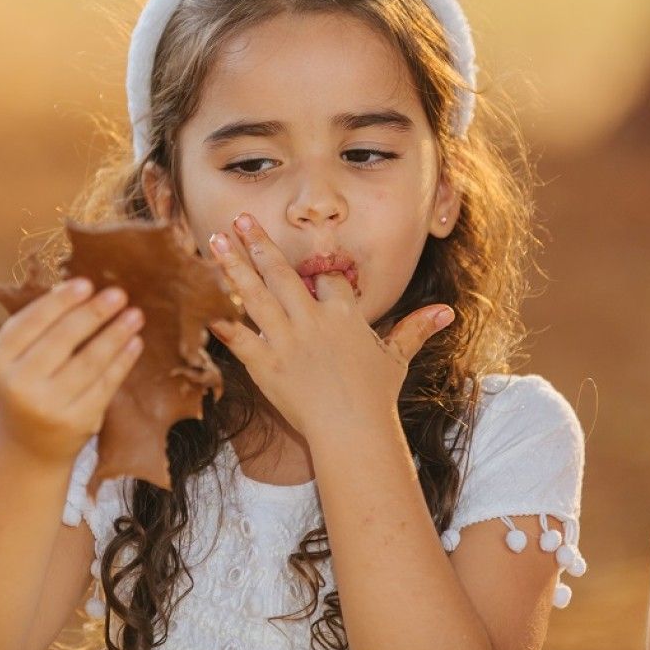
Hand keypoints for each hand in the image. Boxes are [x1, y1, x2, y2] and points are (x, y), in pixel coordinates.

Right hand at [0, 278, 143, 465]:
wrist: (29, 446)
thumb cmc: (28, 386)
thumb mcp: (18, 358)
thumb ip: (40, 326)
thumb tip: (80, 287)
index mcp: (0, 359)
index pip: (31, 322)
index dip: (60, 301)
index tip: (86, 283)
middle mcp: (19, 384)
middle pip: (62, 339)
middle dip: (94, 312)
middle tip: (119, 293)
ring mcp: (48, 405)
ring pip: (89, 361)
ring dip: (116, 334)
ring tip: (135, 315)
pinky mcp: (76, 422)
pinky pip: (106, 384)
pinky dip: (123, 361)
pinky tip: (135, 343)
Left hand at [206, 213, 453, 441]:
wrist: (353, 431)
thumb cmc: (375, 396)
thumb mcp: (396, 357)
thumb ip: (415, 329)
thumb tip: (446, 312)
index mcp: (344, 314)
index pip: (327, 278)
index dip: (318, 269)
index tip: (308, 260)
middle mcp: (312, 320)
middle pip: (282, 273)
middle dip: (260, 243)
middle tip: (242, 218)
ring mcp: (286, 341)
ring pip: (255, 295)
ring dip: (234, 266)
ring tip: (216, 240)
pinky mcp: (266, 365)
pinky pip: (239, 339)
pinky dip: (222, 324)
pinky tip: (203, 306)